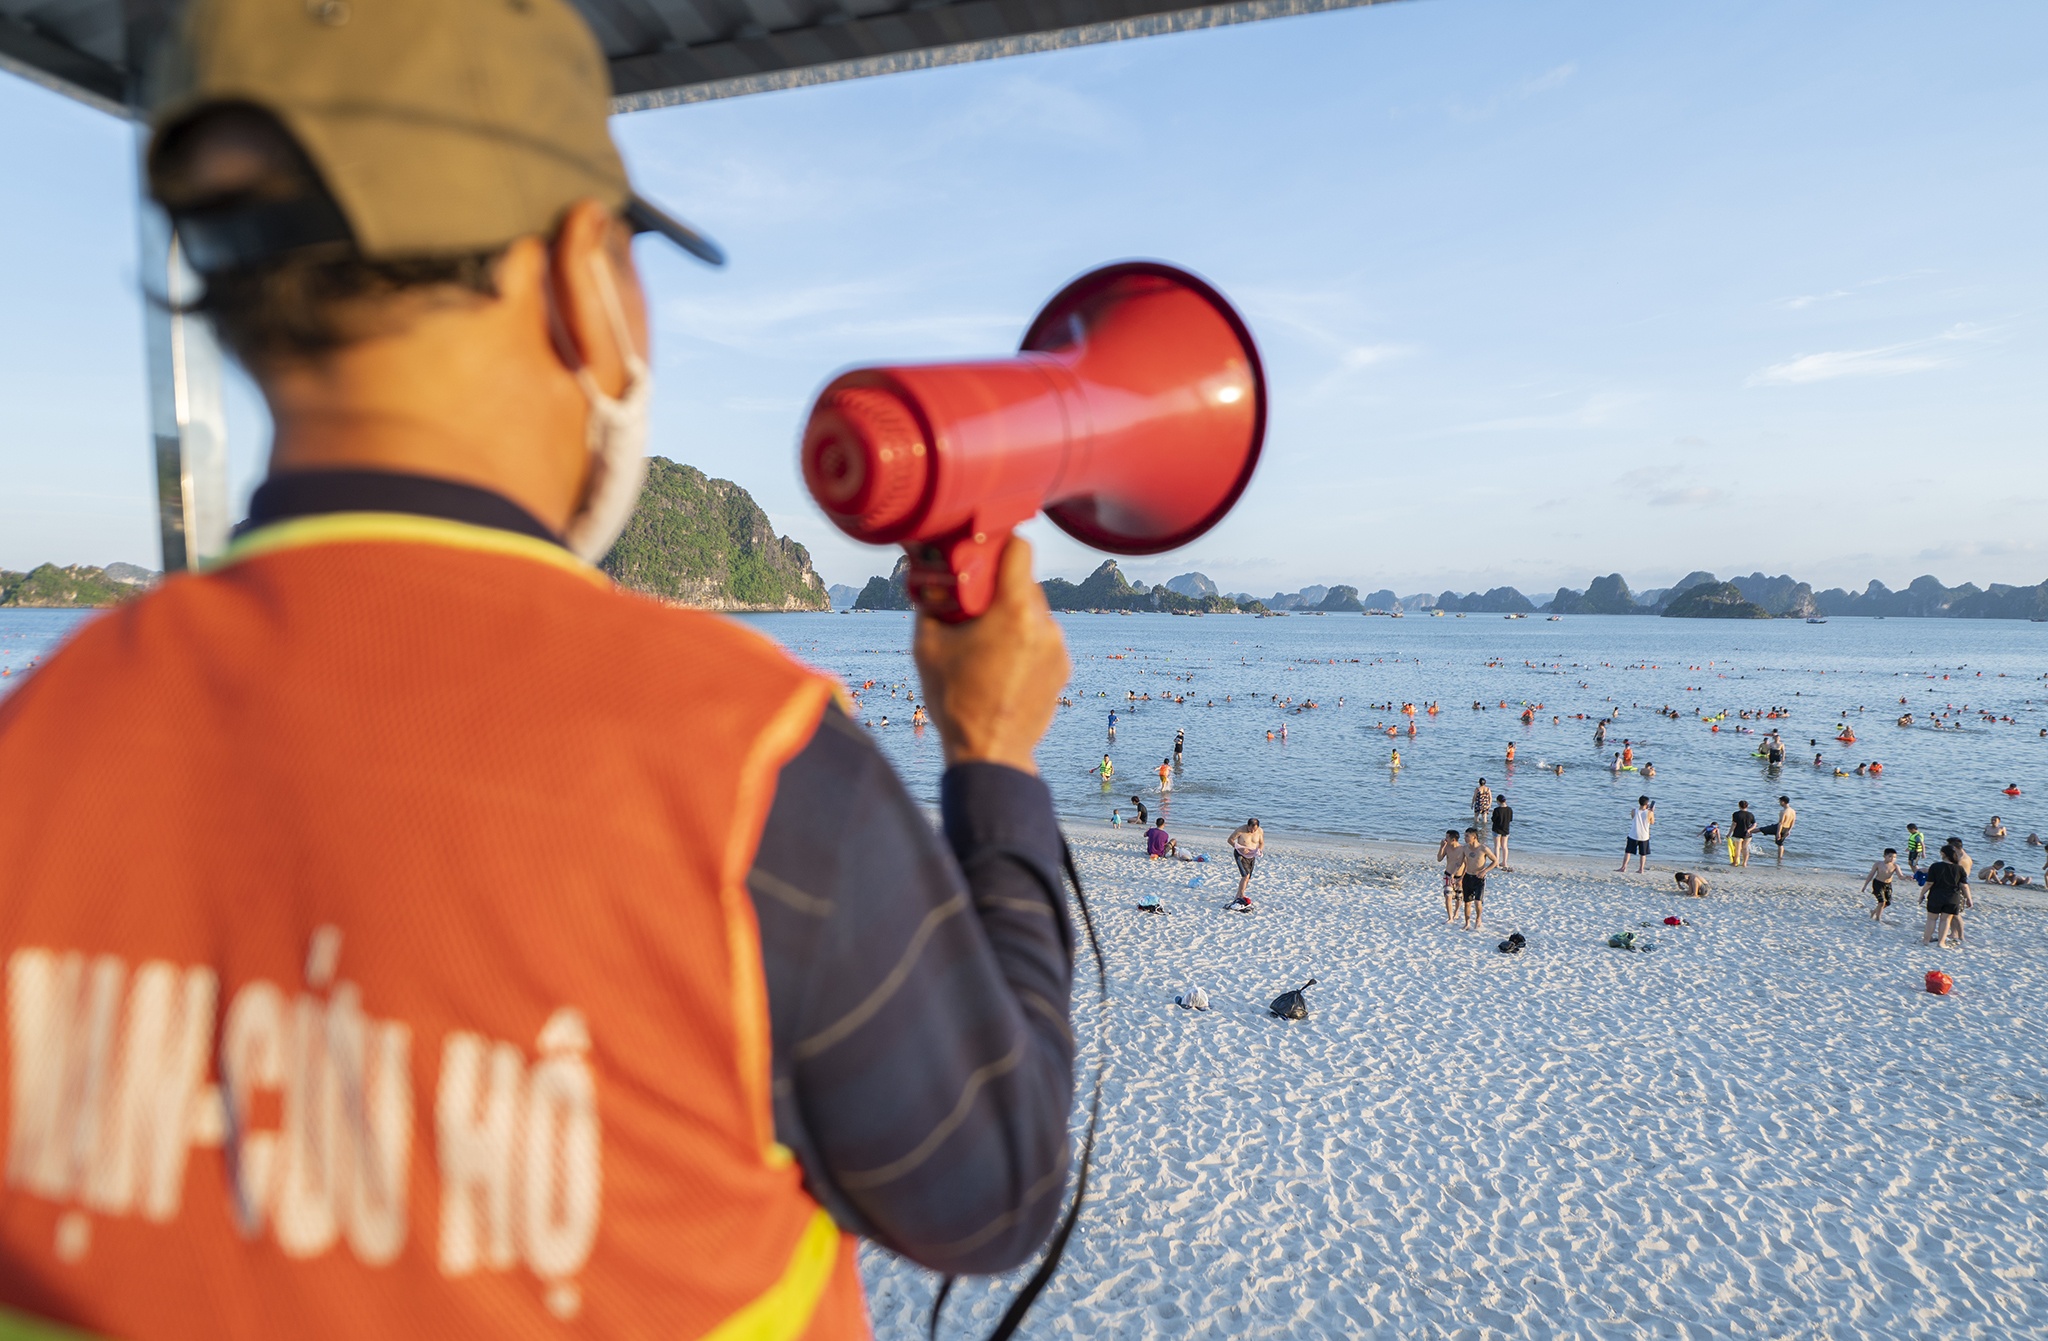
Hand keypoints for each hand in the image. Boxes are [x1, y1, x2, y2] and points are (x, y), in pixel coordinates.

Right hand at [914, 538, 1068, 773]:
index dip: (999, 543)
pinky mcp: (1063, 668)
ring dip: (1012, 616)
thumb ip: (930, 603)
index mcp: (1015, 611)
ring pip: (1034, 611)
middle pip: (1025, 581)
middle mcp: (1044, 624)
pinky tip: (1002, 665)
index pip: (1020, 548)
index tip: (981, 552)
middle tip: (972, 605)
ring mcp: (1057, 647)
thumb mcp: (926, 646)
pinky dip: (1024, 641)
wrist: (990, 754)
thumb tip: (926, 577)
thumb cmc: (955, 701)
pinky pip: (1042, 638)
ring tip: (985, 643)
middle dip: (999, 587)